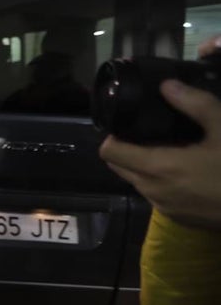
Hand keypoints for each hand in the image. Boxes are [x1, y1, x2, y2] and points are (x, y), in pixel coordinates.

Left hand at [100, 80, 220, 229]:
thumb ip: (195, 104)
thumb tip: (167, 86)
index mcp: (158, 167)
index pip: (109, 152)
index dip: (113, 135)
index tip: (127, 122)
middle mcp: (153, 190)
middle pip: (118, 166)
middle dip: (125, 149)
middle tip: (147, 132)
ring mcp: (165, 207)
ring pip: (136, 181)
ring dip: (142, 165)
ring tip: (168, 147)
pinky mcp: (178, 218)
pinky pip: (154, 195)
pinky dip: (158, 181)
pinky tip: (183, 169)